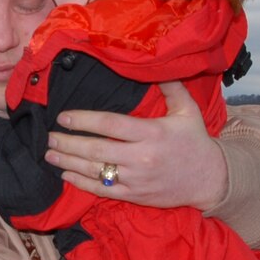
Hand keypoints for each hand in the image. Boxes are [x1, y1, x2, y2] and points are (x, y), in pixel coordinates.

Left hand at [46, 81, 223, 209]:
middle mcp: (141, 157)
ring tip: (50, 154)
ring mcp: (136, 179)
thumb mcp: (187, 109)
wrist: (210, 179)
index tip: (64, 117)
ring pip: (95, 171)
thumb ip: (169, 86)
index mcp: (152, 133)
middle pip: (95, 149)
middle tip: (49, 136)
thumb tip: (152, 63)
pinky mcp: (135, 196)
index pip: (109, 124)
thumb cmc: (196, 141)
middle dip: (68, 142)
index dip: (83, 120)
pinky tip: (66, 175)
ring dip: (68, 162)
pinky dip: (81, 183)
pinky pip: (102, 191)